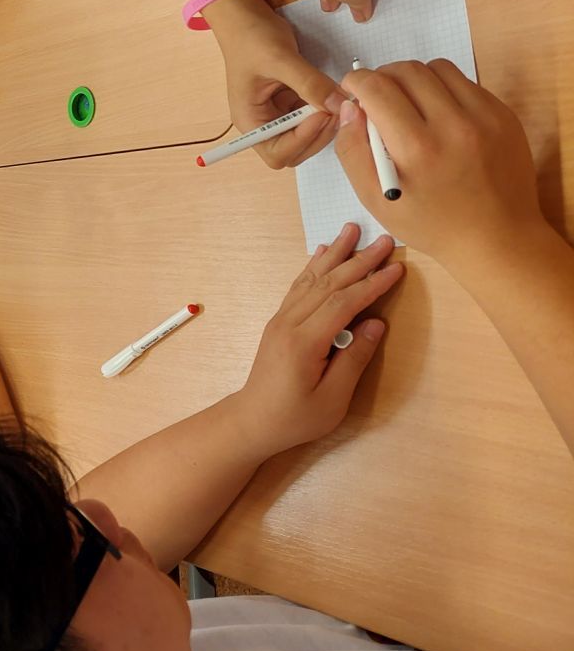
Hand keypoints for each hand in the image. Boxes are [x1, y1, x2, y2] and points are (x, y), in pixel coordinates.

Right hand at [214, 1, 345, 167]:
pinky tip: (332, 92)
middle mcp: (263, 124)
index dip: (302, 139)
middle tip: (336, 108)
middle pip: (295, 151)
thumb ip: (310, 83)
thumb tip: (338, 104)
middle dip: (317, 134)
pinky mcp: (291, 103)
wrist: (246, 16)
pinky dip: (325, 109)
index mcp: (250, 121)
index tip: (322, 113)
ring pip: (308, 136)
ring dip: (325, 123)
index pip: (277, 152)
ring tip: (337, 98)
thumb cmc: (250, 37)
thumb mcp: (280, 58)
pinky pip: (312, 116)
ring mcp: (278, 114)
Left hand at [235, 223, 402, 455]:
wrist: (253, 420)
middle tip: (385, 239)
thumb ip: (354, 359)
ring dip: (334, 253)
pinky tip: (322, 252)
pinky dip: (313, 266)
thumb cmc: (296, 417)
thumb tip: (377, 324)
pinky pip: (298, 286)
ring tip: (351, 229)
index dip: (371, 284)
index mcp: (304, 342)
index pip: (343, 303)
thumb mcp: (332, 399)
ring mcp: (281, 320)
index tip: (396, 268)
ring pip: (311, 279)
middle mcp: (289, 323)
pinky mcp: (279, 322)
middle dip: (359, 260)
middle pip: (328, 283)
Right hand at [334, 60, 544, 267]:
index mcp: (416, 149)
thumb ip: (352, 150)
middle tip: (377, 97)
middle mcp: (453, 125)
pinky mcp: (503, 115)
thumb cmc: (430, 223)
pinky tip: (438, 115)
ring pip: (437, 68)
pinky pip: (465, 83)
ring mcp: (485, 117)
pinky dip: (443, 90)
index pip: (377, 88)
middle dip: (382, 76)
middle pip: (407, 70)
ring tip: (409, 103)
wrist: (497, 238)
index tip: (353, 90)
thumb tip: (350, 108)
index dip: (356, 82)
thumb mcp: (374, 200)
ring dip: (414, 78)